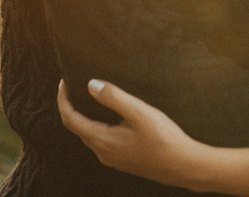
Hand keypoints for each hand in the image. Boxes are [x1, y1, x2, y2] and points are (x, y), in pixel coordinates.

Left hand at [57, 80, 248, 195]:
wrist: (185, 166)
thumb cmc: (165, 139)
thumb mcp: (139, 112)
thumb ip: (113, 97)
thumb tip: (91, 84)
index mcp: (103, 140)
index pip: (70, 119)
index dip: (63, 100)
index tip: (64, 82)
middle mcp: (104, 153)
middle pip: (78, 128)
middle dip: (72, 107)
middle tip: (74, 86)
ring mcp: (114, 160)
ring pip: (91, 136)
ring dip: (86, 117)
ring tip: (91, 98)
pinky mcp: (124, 161)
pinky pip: (103, 142)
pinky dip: (98, 126)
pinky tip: (112, 118)